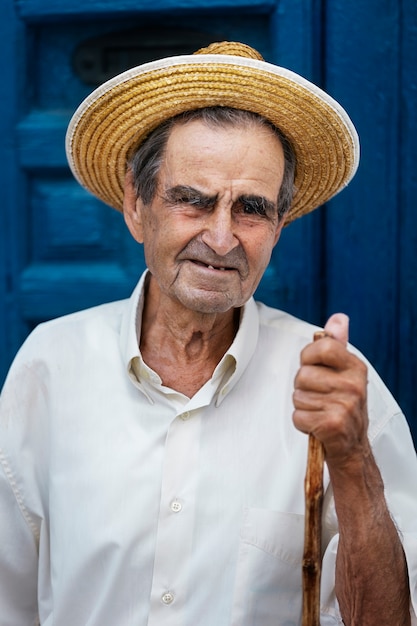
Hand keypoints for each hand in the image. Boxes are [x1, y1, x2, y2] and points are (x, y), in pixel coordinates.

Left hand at [293, 314, 369, 467]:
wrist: (352, 446)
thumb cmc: (342, 405)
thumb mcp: (344, 373)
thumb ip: (337, 344)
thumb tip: (338, 318)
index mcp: (356, 367)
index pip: (322, 347)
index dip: (308, 358)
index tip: (313, 368)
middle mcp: (353, 385)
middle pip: (303, 375)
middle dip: (303, 387)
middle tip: (319, 397)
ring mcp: (344, 405)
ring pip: (298, 396)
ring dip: (303, 406)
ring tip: (319, 411)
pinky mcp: (332, 425)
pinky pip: (298, 416)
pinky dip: (302, 423)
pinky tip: (317, 425)